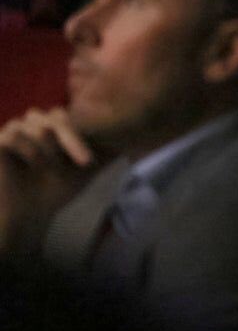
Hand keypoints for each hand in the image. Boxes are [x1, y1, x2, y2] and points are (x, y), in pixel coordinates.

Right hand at [0, 108, 96, 253]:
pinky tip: (34, 167)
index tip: (93, 159)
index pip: (68, 115)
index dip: (82, 135)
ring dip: (50, 150)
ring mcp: (13, 131)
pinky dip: (28, 152)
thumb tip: (132, 140)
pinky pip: (12, 137)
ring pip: (37, 126)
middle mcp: (33, 124)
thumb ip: (105, 153)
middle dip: (71, 140)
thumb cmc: (57, 190)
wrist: (30, 215)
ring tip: (53, 170)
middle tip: (85, 163)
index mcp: (53, 126)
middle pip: (55, 117)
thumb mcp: (86, 171)